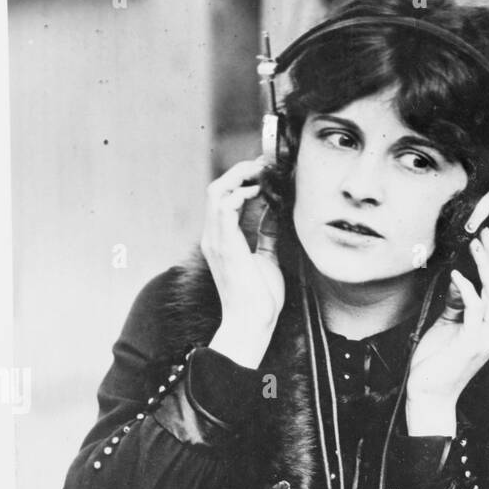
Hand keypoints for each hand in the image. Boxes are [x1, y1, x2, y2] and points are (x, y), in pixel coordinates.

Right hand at [200, 157, 284, 368]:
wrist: (252, 322)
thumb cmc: (259, 299)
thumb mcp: (267, 259)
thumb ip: (266, 236)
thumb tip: (273, 214)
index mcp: (222, 240)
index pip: (225, 199)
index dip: (243, 181)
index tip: (264, 173)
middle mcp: (214, 237)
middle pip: (217, 188)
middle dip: (240, 172)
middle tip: (264, 165)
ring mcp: (216, 240)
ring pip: (217, 191)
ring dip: (240, 176)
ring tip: (261, 173)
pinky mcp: (223, 244)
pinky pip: (225, 205)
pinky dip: (241, 193)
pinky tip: (259, 192)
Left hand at [405, 228, 488, 435]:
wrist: (429, 396)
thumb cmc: (435, 364)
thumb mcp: (446, 327)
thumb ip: (456, 305)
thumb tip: (461, 280)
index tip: (485, 239)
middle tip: (485, 233)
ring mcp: (486, 339)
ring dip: (484, 266)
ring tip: (474, 245)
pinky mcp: (471, 344)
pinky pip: (475, 309)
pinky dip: (467, 289)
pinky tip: (457, 275)